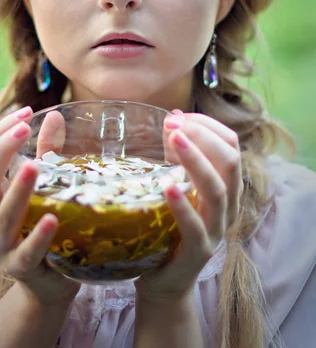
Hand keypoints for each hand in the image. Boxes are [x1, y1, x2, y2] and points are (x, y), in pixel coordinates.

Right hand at [0, 106, 79, 305]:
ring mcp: (1, 245)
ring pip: (1, 214)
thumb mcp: (44, 188)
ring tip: (34, 165)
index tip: (24, 112)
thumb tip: (56, 115)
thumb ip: (48, 154)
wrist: (49, 284)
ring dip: (17, 188)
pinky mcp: (21, 268)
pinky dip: (38, 235)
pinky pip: (27, 251)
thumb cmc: (43, 227)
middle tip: (24, 129)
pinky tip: (52, 218)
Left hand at [135, 110, 241, 302]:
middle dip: (204, 137)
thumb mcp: (176, 183)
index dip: (208, 126)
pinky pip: (195, 227)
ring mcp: (215, 230)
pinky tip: (167, 187)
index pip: (231, 145)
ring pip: (217, 190)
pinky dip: (182, 205)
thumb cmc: (170, 224)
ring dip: (196, 161)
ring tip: (174, 140)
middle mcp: (227, 206)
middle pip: (230, 162)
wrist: (164, 278)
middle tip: (174, 125)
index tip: (181, 116)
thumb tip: (173, 118)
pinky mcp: (198, 251)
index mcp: (225, 185)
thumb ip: (177, 155)